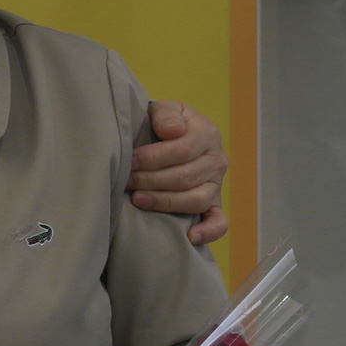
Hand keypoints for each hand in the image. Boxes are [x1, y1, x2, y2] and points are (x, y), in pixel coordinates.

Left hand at [130, 100, 228, 245]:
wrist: (171, 134)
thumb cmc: (163, 123)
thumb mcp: (163, 109)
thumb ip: (166, 115)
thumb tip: (173, 131)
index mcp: (206, 133)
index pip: (182, 149)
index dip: (153, 157)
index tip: (129, 161)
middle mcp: (216, 160)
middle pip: (185, 176)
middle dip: (151, 180)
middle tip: (126, 181)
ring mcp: (217, 185)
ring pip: (195, 199)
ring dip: (165, 202)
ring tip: (138, 199)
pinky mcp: (215, 204)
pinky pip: (219, 221)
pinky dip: (208, 231)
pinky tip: (190, 237)